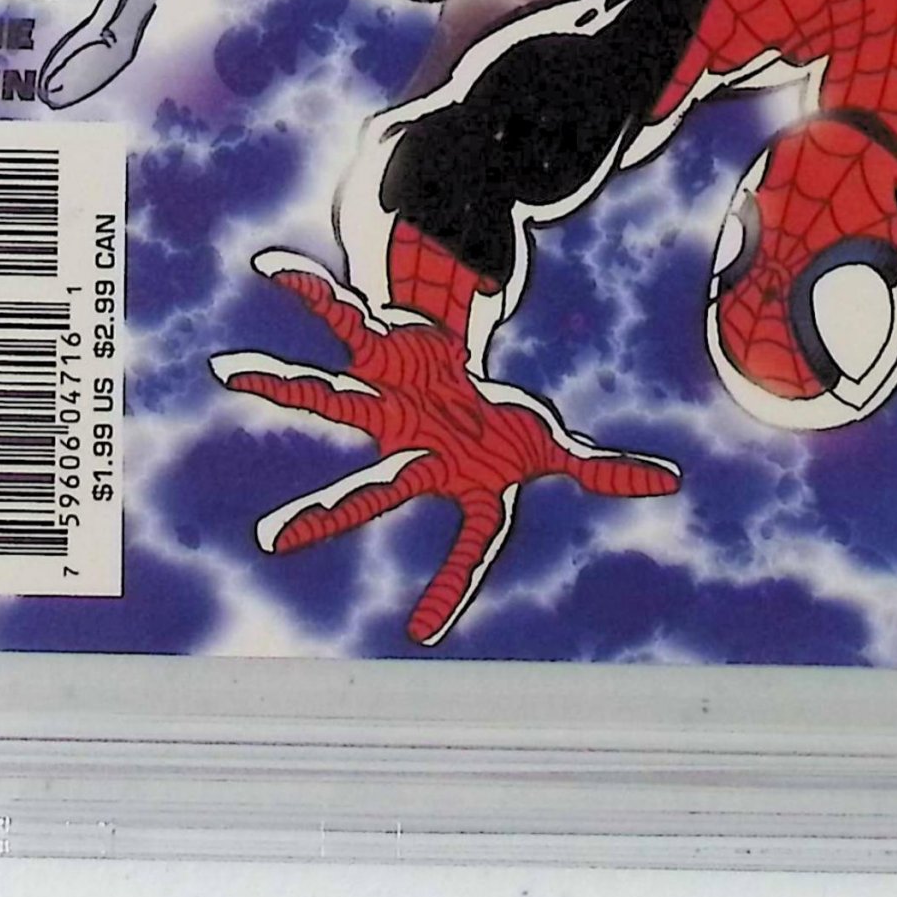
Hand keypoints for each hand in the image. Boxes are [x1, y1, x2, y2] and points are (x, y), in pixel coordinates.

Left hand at [213, 252, 680, 644]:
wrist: (457, 391)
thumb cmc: (493, 433)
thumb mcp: (550, 449)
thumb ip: (604, 470)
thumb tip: (668, 484)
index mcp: (453, 482)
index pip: (465, 544)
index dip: (449, 586)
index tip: (421, 630)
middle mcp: (405, 451)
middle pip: (367, 488)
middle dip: (324, 514)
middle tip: (271, 540)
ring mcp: (382, 402)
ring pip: (327, 396)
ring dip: (279, 383)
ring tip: (227, 368)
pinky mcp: (377, 350)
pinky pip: (343, 316)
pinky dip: (310, 290)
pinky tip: (268, 266)